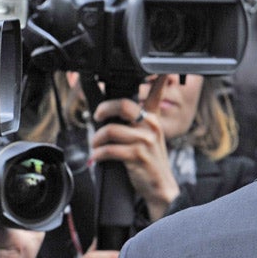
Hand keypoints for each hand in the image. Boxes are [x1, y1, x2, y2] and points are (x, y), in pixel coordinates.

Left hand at [91, 79, 177, 221]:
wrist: (160, 187)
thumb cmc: (149, 163)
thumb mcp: (147, 139)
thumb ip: (132, 124)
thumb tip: (105, 115)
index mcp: (153, 119)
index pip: (156, 93)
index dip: (155, 79)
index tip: (153, 69)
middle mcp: (150, 126)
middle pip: (123, 105)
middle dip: (104, 109)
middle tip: (97, 116)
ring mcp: (145, 140)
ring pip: (111, 130)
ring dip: (97, 140)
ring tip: (96, 147)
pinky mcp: (137, 155)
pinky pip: (110, 150)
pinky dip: (99, 154)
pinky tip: (97, 158)